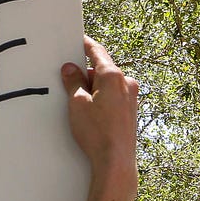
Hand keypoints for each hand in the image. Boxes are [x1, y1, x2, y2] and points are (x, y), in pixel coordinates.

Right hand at [59, 36, 138, 179]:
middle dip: (85, 75)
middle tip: (67, 84)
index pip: (97, 52)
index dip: (85, 45)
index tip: (78, 40)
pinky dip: (100, 100)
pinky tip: (90, 115)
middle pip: (101, 70)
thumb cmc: (96, 132)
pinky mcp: (130, 111)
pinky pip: (113, 97)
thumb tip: (70, 69)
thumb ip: (73, 82)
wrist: (115, 160)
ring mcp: (131, 97)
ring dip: (93, 90)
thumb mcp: (77, 104)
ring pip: (107, 85)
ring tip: (77, 107)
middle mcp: (126, 83)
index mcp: (113, 76)